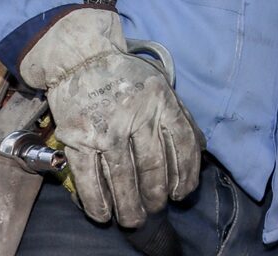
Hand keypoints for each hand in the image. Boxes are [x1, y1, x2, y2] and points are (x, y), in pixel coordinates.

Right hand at [20, 8, 202, 226]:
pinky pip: (89, 176)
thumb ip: (180, 116)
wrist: (81, 56)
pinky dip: (96, 200)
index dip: (185, 175)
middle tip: (156, 209)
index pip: (182, 145)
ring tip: (134, 220)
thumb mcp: (161, 87)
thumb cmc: (125, 75)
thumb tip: (200, 150)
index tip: (183, 194)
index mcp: (162, 102)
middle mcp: (136, 116)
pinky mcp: (78, 138)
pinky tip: (103, 214)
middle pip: (152, 167)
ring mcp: (106, 129)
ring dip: (129, 205)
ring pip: (122, 177)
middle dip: (156, 196)